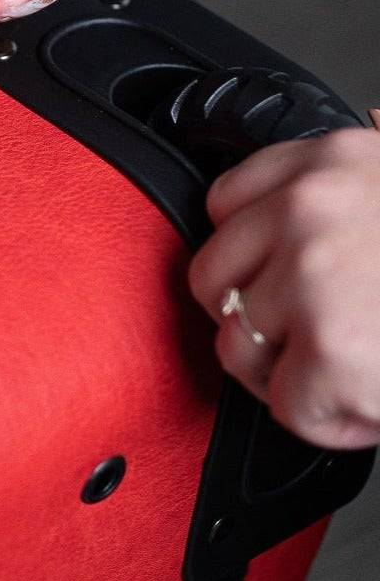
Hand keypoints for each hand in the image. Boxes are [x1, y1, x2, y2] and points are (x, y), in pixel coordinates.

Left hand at [189, 126, 379, 450]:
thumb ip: (347, 205)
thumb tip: (286, 244)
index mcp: (334, 160)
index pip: (228, 205)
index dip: (257, 259)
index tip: (284, 284)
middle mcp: (312, 207)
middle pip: (217, 278)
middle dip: (264, 321)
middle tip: (324, 341)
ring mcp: (316, 275)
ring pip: (240, 344)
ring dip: (293, 374)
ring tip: (359, 372)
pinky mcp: (333, 348)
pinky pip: (286, 404)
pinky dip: (331, 420)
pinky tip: (374, 403)